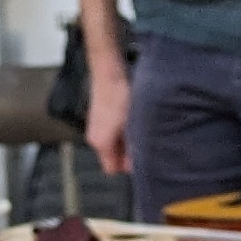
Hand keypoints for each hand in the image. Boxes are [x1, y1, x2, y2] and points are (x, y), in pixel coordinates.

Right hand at [85, 50, 133, 174]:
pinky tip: (132, 121)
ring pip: (115, 145)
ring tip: (139, 130)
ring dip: (127, 142)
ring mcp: (97, 128)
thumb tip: (139, 160)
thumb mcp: (131, 124)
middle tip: (145, 143)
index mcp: (100, 143)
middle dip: (128, 154)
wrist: (110, 72)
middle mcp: (95, 138)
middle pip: (113, 157)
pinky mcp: (100, 118)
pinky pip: (113, 134)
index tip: (142, 157)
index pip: (112, 168)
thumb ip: (133, 146)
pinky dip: (122, 131)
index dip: (128, 166)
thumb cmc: (119, 96)